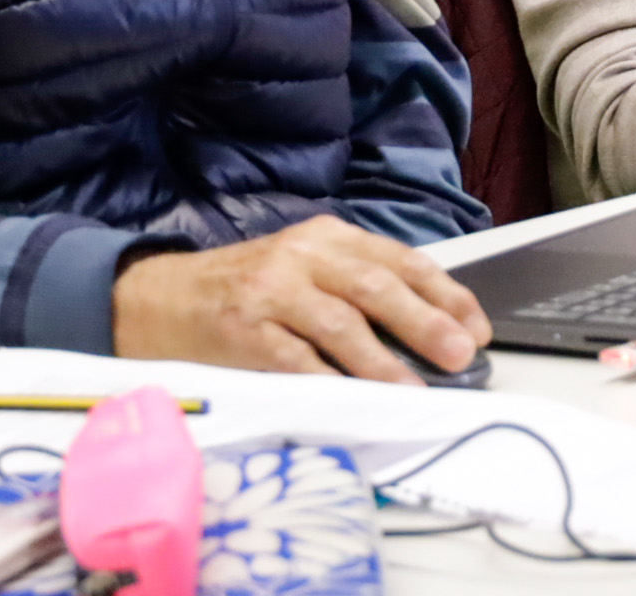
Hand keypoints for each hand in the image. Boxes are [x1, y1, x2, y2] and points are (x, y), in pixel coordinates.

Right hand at [110, 213, 489, 380]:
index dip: (444, 293)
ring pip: (339, 323)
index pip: (399, 260)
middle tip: (461, 354)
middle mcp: (302, 256)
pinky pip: (293, 358)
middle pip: (375, 286)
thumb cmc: (247, 290)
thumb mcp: (306, 269)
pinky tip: (353, 398)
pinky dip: (327, 379)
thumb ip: (357, 288)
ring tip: (415, 388)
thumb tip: (429, 331)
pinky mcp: (243, 329)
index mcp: (328, 237)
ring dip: (382, 360)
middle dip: (424, 321)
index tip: (476, 326)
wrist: (159, 299)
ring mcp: (271, 291)